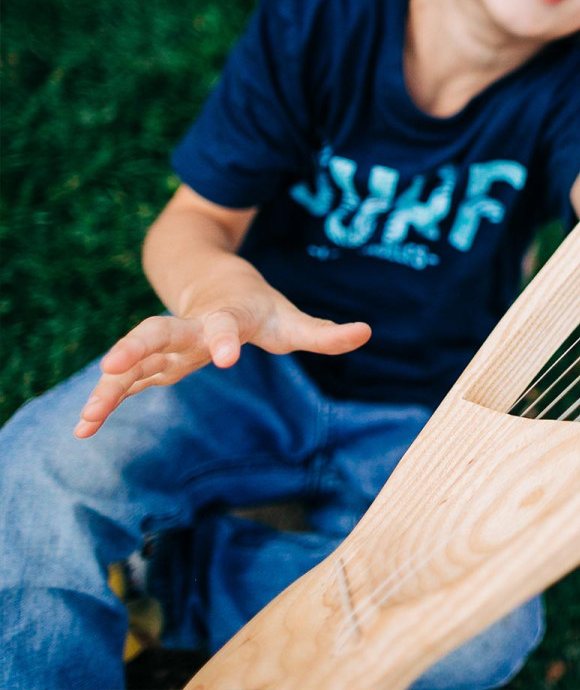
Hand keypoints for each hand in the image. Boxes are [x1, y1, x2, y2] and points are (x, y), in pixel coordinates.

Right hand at [75, 287, 369, 437]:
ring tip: (86, 418)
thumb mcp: (291, 318)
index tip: (227, 355)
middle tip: (112, 366)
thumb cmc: (256, 306)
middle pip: (159, 331)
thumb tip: (366, 332)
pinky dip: (104, 402)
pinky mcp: (151, 363)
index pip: (225, 325)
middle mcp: (189, 327)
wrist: (211, 279)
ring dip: (109, 385)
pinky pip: (123, 382)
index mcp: (226, 316)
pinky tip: (83, 430)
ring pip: (131, 359)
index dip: (225, 338)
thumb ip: (324, 332)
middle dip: (137, 346)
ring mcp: (165, 344)